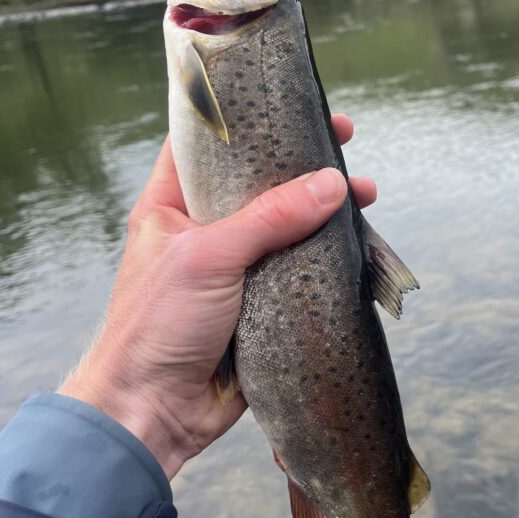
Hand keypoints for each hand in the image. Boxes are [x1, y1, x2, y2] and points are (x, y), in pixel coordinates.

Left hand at [60, 114, 375, 479]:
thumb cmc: (157, 325)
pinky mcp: (261, 305)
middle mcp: (204, 232)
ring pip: (287, 228)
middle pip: (259, 184)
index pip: (206, 145)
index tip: (291, 106)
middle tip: (343, 142)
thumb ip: (270, 217)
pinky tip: (358, 245)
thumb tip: (331, 184)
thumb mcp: (209, 256)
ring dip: (324, 213)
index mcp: (172, 206)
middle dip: (302, 165)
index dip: (247, 120)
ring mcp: (235, 269)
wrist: (152, 411)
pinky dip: (328, 259)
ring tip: (366, 196)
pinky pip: (300, 272)